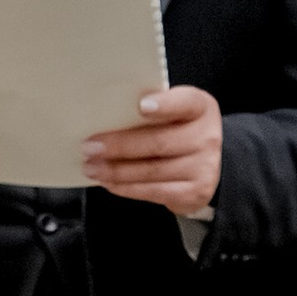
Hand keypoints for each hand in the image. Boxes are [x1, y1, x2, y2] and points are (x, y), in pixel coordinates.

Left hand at [84, 84, 221, 216]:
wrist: (205, 165)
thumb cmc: (179, 132)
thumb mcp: (173, 113)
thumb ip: (150, 111)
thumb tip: (105, 117)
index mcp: (200, 108)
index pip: (184, 102)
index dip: (164, 105)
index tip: (140, 106)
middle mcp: (206, 137)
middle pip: (158, 142)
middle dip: (119, 146)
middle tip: (90, 147)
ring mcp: (203, 167)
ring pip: (151, 170)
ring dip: (115, 170)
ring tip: (92, 167)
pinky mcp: (194, 193)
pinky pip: (153, 191)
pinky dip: (126, 187)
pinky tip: (109, 182)